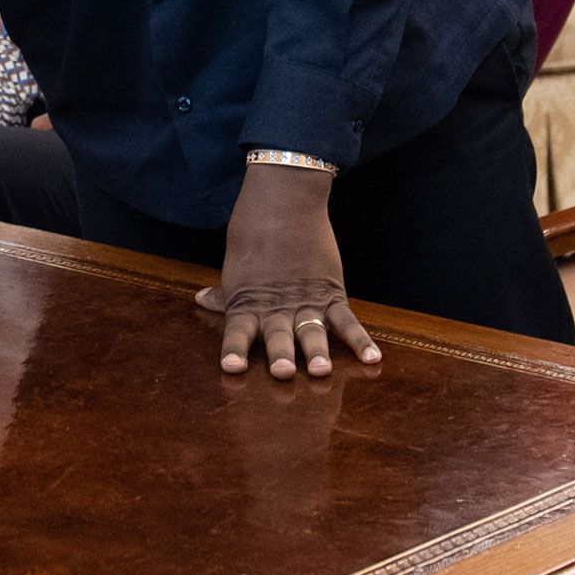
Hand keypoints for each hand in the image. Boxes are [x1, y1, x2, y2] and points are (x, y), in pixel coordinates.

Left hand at [199, 161, 379, 379]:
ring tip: (321, 370)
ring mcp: (306, 302)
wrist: (285, 203)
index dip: (234, 350)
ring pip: (312, 332)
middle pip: (278, 336)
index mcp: (248, 303)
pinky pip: (347, 321)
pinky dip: (360, 340)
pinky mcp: (331, 293)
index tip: (231, 368)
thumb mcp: (236, 269)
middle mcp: (276, 307)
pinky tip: (373, 359)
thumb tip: (201, 300)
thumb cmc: (254, 236)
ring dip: (316, 352)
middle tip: (282, 371)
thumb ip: (224, 294)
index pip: (237, 332)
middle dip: (280, 354)